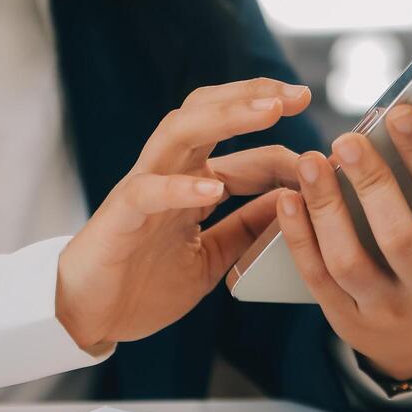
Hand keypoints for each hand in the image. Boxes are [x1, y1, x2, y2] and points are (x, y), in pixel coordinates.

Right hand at [56, 78, 311, 350]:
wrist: (87, 316)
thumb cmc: (143, 284)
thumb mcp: (211, 257)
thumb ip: (245, 228)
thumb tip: (292, 202)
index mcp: (190, 182)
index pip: (242, 151)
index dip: (283, 151)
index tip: (324, 160)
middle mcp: (167, 173)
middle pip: (207, 112)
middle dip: (253, 96)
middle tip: (298, 95)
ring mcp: (143, 189)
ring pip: (180, 132)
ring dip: (226, 116)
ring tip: (268, 110)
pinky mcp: (121, 215)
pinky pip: (149, 191)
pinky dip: (181, 188)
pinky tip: (214, 188)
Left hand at [276, 98, 411, 379]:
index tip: (401, 112)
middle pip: (398, 236)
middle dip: (372, 185)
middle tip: (347, 139)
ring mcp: (386, 307)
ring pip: (350, 261)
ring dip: (326, 210)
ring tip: (311, 163)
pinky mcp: (347, 318)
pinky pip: (318, 277)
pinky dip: (299, 238)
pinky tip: (287, 198)